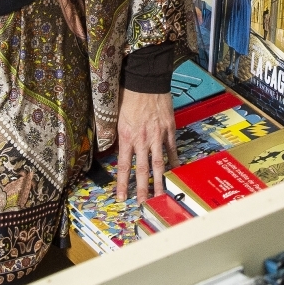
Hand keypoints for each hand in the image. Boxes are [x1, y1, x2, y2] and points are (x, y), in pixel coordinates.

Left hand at [114, 89, 175, 204]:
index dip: (123, 184)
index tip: (122, 197)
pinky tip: (175, 170)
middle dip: (143, 189)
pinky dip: (174, 160)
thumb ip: (114, 133)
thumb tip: (108, 146)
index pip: (124, 166)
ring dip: (160, 181)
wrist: (147, 80)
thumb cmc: (128, 95)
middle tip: (144, 204)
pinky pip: (172, 148)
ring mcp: (158, 136)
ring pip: (159, 163)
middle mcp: (143, 140)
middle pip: (143, 170)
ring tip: (163, 195)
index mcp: (127, 137)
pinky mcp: (169, 129)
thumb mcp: (115, 115)